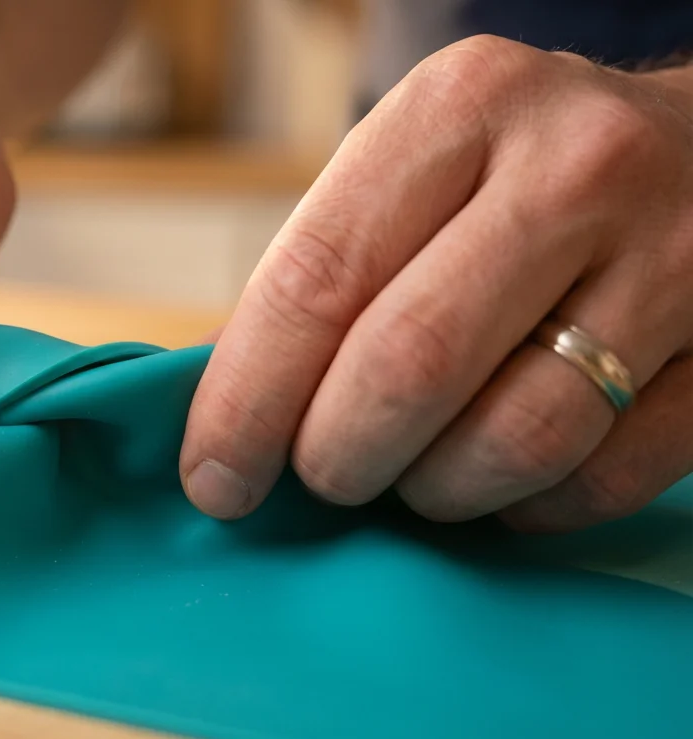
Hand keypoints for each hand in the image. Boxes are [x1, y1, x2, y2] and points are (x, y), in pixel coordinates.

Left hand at [182, 35, 692, 532]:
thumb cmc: (519, 176)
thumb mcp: (415, 169)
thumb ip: (324, 273)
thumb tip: (218, 411)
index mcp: (461, 109)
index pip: (317, 278)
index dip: (247, 399)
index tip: (215, 475)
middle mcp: (573, 168)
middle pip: (409, 365)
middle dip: (335, 455)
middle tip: (321, 475)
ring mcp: (673, 257)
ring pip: (514, 439)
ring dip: (433, 490)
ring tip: (412, 473)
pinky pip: (601, 478)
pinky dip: (526, 506)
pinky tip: (501, 476)